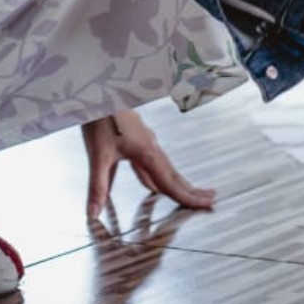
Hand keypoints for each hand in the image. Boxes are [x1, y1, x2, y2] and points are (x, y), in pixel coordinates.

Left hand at [82, 111, 216, 220]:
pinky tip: (152, 185)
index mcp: (146, 151)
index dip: (187, 196)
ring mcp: (145, 142)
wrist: (99, 91)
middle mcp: (150, 146)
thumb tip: (94, 212)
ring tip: (188, 194)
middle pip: (174, 174)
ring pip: (166, 168)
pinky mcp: (137, 140)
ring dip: (178, 183)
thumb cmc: (101, 117)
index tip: (204, 204)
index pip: (170, 181)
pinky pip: (152, 164)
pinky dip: (158, 177)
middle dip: (192, 189)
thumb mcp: (97, 154)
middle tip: (210, 200)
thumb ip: (97, 186)